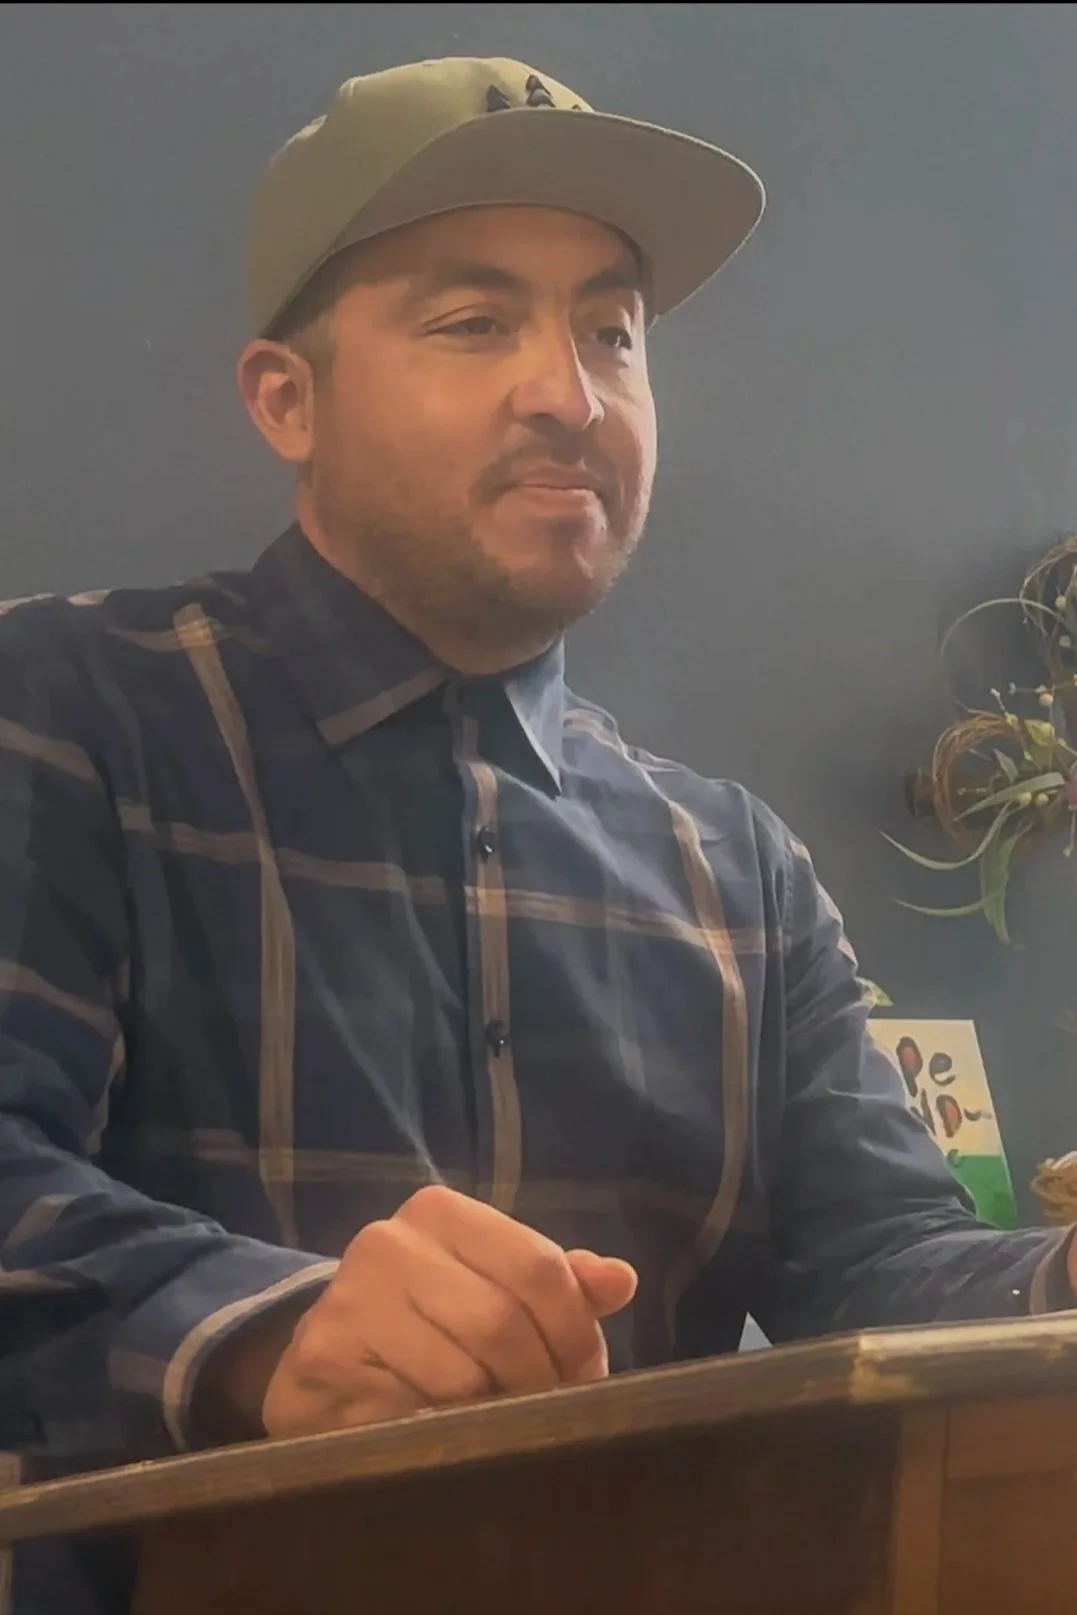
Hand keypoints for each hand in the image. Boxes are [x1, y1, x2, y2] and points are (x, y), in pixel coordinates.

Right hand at [255, 1186, 636, 1438]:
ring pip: (462, 1376)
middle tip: (549, 1415)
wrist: (324, 1361)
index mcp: (441, 1211)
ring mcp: (351, 1298)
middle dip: (540, 1381)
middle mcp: (389, 1242)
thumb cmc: (426, 1321)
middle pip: (503, 1322)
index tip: (585, 1377)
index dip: (575, 1332)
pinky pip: (412, 1412)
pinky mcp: (323, 1359)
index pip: (539, 1266)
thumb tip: (622, 1280)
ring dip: (495, 1416)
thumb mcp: (492, 1287)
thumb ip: (558, 1283)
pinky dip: (442, 1434)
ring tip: (500, 1427)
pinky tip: (444, 1435)